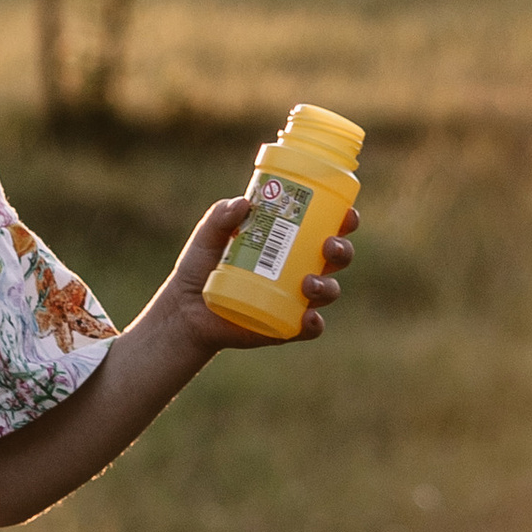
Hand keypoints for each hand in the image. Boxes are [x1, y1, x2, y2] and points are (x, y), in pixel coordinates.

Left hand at [164, 193, 360, 354]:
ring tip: (309, 282)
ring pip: (328, 291)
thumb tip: (243, 204)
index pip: (326, 227)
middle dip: (341, 250)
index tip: (346, 215)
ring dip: (328, 286)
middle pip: (336, 258)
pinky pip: (309, 327)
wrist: (185, 309)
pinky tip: (308, 317)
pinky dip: (313, 324)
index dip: (344, 221)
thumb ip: (221, 216)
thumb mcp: (208, 236)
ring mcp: (295, 299)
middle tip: (328, 246)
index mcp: (290, 241)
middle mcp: (299, 269)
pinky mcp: (285, 326)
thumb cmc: (201, 266)